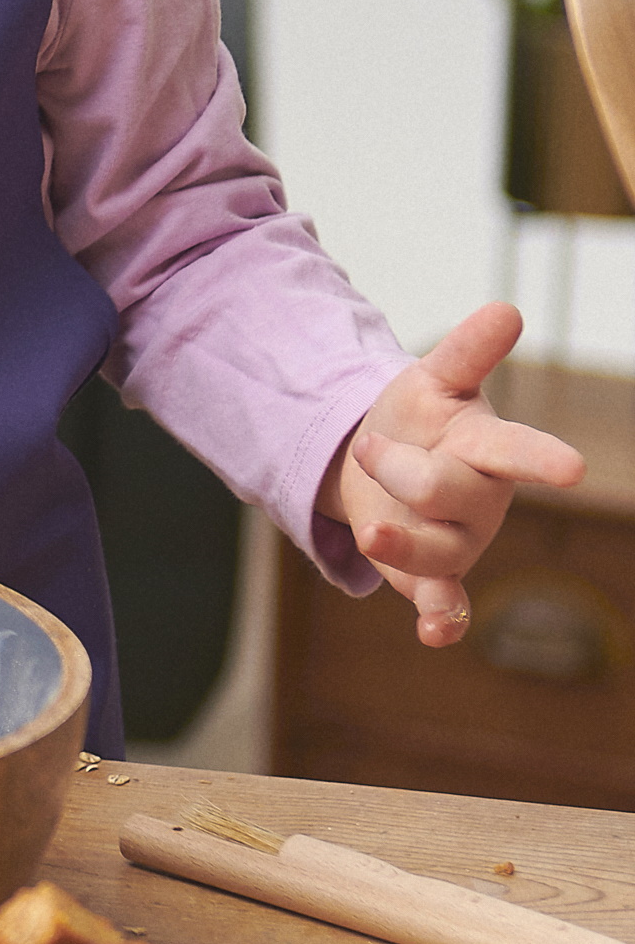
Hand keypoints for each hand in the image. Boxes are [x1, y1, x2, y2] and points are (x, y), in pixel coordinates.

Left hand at [320, 303, 585, 644]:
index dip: (541, 458)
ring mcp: (459, 538)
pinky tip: (434, 635)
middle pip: (441, 491)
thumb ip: (467, 350)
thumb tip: (507, 309)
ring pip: (435, 550)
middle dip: (398, 469)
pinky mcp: (432, 573)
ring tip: (372, 529)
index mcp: (486, 447)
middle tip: (369, 446)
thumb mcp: (433, 379)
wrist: (382, 459)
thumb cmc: (421, 417)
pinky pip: (444, 602)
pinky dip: (442, 621)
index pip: (515, 449)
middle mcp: (481, 498)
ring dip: (400, 541)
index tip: (573, 467)